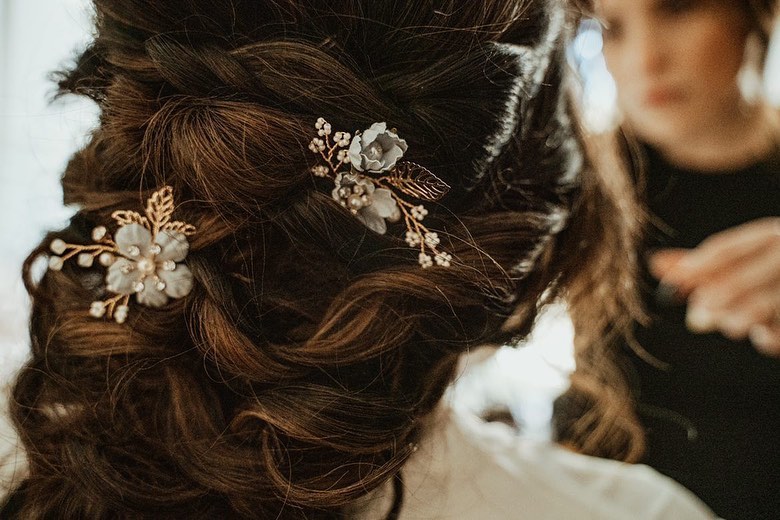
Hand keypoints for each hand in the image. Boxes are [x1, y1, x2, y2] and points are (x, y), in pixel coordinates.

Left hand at [649, 217, 779, 356]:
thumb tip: (655, 263)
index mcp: (771, 235)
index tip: (670, 285)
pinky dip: (770, 338)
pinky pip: (779, 333)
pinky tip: (765, 337)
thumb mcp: (748, 260)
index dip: (694, 269)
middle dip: (714, 301)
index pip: (725, 250)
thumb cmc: (776, 273)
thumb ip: (704, 264)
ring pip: (760, 306)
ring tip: (734, 325)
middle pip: (739, 281)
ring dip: (740, 320)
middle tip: (698, 316)